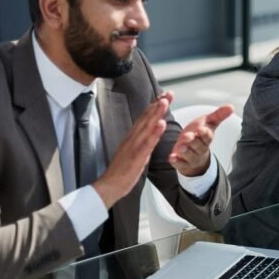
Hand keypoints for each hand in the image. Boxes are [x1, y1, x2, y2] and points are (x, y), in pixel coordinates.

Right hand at [93, 92, 171, 207]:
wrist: (110, 185)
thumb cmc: (122, 171)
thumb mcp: (134, 152)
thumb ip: (142, 142)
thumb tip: (150, 135)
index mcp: (132, 137)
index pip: (144, 118)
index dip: (153, 106)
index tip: (163, 96)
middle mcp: (132, 138)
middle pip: (146, 118)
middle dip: (157, 104)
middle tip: (168, 93)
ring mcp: (134, 146)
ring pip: (147, 126)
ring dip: (156, 113)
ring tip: (164, 101)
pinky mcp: (137, 156)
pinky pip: (147, 143)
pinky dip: (154, 133)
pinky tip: (160, 124)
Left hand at [169, 102, 234, 176]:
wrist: (193, 151)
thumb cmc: (199, 135)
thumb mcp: (208, 123)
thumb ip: (218, 115)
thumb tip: (231, 106)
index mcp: (206, 138)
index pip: (208, 136)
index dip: (204, 133)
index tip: (201, 129)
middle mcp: (200, 149)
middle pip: (198, 146)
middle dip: (193, 141)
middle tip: (188, 136)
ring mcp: (191, 157)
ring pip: (189, 155)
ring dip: (185, 152)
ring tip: (180, 147)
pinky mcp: (182, 163)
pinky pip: (180, 164)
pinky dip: (176, 161)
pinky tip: (172, 158)